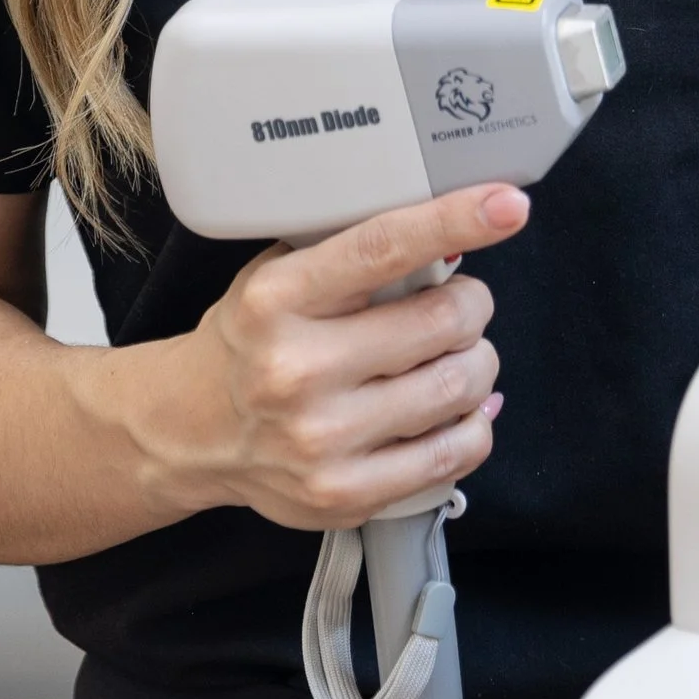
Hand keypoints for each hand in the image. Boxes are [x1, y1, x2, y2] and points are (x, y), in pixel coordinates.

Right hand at [129, 183, 528, 531]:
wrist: (190, 430)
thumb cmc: (251, 341)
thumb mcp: (279, 276)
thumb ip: (353, 256)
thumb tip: (451, 241)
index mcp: (278, 299)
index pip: (383, 248)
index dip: (454, 221)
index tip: (508, 205)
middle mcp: (296, 370)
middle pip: (442, 321)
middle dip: (471, 306)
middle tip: (460, 305)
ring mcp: (321, 438)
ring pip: (458, 387)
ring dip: (476, 362)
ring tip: (455, 356)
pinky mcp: (343, 493)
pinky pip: (452, 453)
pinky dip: (473, 424)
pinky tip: (456, 409)